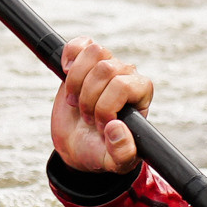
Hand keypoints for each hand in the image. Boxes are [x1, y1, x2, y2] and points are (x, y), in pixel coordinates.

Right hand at [52, 40, 153, 174]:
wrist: (77, 145)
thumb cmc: (100, 151)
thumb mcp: (114, 162)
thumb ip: (122, 152)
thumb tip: (116, 127)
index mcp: (140, 94)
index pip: (123, 85)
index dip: (105, 106)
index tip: (101, 126)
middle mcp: (127, 75)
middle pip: (106, 69)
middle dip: (88, 98)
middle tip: (87, 118)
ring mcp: (106, 66)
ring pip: (94, 52)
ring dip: (77, 81)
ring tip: (76, 101)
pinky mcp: (84, 62)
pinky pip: (80, 44)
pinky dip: (70, 55)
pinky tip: (66, 73)